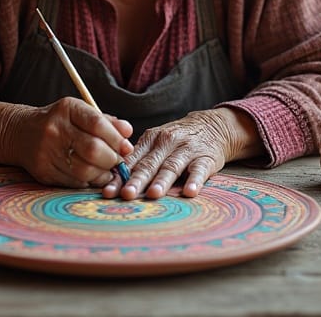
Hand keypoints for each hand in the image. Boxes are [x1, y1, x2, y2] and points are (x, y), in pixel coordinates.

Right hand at [1, 97, 133, 188]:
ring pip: (84, 169)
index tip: (126, 148)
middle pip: (92, 149)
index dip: (116, 138)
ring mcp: (47, 151)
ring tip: (108, 171)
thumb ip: (106, 122)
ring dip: (103, 174)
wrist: (21, 133)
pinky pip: (73, 181)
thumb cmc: (60, 122)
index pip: (97, 123)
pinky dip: (88, 181)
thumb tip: (128, 133)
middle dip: (112, 159)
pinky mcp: (43, 171)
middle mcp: (55, 129)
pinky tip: (92, 176)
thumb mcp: (80, 113)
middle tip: (118, 162)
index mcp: (67, 109)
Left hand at [101, 108, 257, 199]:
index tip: (108, 191)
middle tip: (126, 194)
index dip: (119, 176)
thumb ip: (139, 159)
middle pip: (149, 164)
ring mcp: (187, 149)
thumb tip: (114, 183)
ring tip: (153, 194)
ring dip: (162, 181)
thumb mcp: (157, 142)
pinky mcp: (206, 157)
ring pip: (172, 166)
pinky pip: (199, 170)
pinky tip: (190, 192)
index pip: (132, 160)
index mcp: (151, 139)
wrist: (213, 126)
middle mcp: (167, 141)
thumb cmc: (177, 140)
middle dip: (137, 180)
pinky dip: (194, 180)